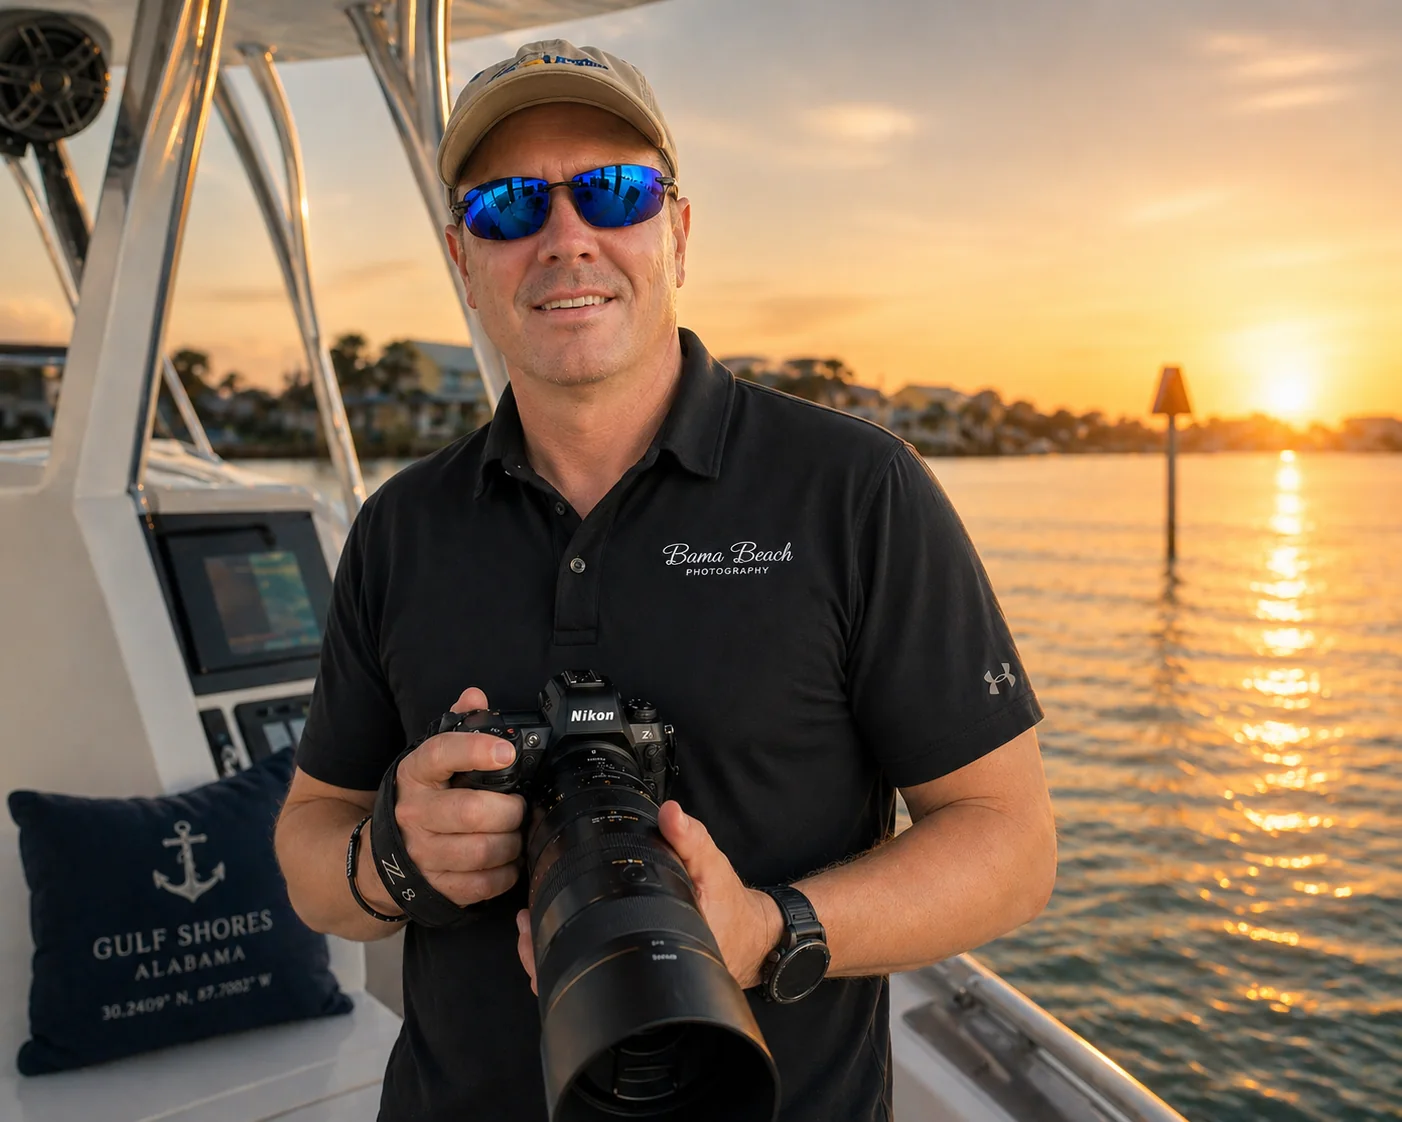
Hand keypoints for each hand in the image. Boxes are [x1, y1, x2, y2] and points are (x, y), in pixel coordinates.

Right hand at [379, 687, 525, 907]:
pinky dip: (505, 873)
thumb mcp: (431, 762)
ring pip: (483, 850)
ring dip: (512, 843)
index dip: (476, 750)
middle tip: (518, 807)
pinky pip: (483, 884)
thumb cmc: (421, 800)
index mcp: (415, 773)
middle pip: (474, 812)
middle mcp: (413, 813)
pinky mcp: (434, 886)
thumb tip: (476, 696)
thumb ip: (457, 727)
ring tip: (514, 833)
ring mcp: (421, 854)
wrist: (377, 858)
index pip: (442, 753)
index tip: (506, 752)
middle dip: (510, 810)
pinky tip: (506, 860)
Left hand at [514, 800, 781, 993]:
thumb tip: (670, 813)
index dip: (558, 950)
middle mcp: (642, 967)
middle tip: (522, 925)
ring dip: (551, 957)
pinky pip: (595, 969)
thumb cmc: (729, 905)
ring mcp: (636, 973)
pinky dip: (571, 954)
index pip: (598, 959)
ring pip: (583, 978)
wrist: (749, 935)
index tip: (533, 924)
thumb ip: (691, 839)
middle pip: (580, 976)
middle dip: (543, 955)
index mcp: (659, 947)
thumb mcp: (714, 867)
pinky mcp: (634, 968)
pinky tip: (554, 934)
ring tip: (527, 929)